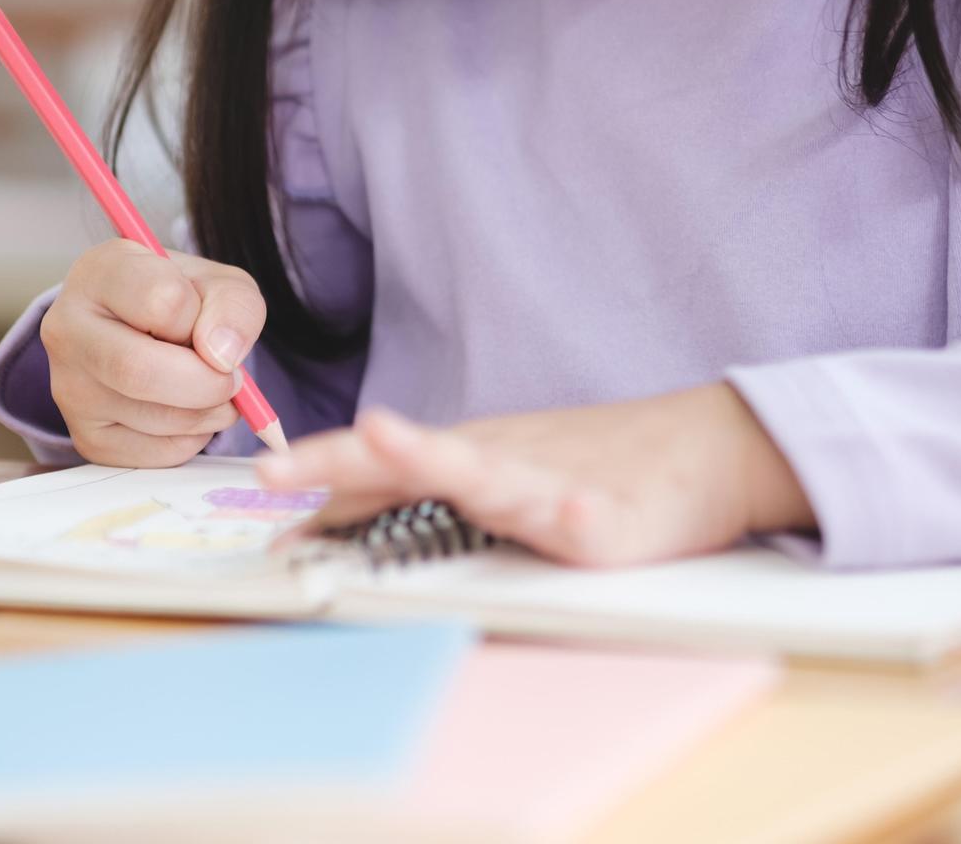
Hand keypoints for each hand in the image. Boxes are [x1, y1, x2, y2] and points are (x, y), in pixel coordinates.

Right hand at [41, 239, 264, 466]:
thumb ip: (233, 306)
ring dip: (208, 412)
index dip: (204, 320)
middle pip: (138, 371)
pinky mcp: (87, 437)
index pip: (162, 302)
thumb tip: (222, 357)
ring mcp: (69, 388)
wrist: (147, 332)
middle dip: (207, 383)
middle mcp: (67, 329)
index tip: (210, 325)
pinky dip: (193, 439)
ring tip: (214, 390)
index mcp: (99, 273)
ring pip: (153, 418)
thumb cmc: (183, 301)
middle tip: (232, 380)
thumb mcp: (219, 285)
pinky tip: (187, 411)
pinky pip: (155, 453)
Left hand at [256, 385, 813, 566]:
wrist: (701, 449)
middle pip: (410, 457)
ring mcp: (551, 487)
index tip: (259, 497)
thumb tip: (332, 510)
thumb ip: (421, 492)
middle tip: (277, 472)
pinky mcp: (607, 521)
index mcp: (467, 459)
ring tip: (387, 441)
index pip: (379, 470)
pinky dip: (576, 508)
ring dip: (434, 458)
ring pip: (487, 473)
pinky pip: (587, 514)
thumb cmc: (593, 464)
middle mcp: (497, 465)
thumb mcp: (496, 475)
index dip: (317, 479)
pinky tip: (570, 510)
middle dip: (342, 461)